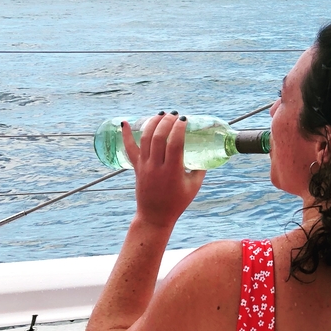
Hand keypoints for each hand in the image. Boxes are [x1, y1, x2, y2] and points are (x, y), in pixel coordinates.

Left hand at [122, 113, 205, 229]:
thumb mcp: (194, 186)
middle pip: (159, 138)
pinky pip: (129, 149)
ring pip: (145, 139)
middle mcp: (156, 167)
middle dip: (166, 122)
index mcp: (172, 172)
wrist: (155, 216)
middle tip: (174, 115)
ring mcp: (144, 166)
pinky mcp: (136, 168)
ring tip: (161, 114)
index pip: (174, 144)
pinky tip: (125, 122)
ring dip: (152, 123)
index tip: (184, 120)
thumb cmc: (178, 202)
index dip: (179, 129)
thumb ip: (200, 168)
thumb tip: (205, 151)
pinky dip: (125, 135)